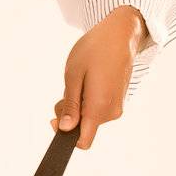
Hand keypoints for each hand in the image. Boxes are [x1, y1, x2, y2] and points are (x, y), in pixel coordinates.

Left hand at [50, 6, 150, 148]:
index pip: (84, 141)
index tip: (55, 119)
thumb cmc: (95, 50)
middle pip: (83, 128)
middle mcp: (111, 112)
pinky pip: (97, 109)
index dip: (66, 136)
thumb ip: (70, 106)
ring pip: (89, 118)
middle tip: (67, 89)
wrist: (120, 34)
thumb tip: (66, 129)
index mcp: (99, 107)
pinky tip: (88, 81)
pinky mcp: (117, 100)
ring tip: (80, 81)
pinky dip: (87, 100)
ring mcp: (117, 106)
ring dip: (78, 105)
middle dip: (69, 114)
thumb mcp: (73, 76)